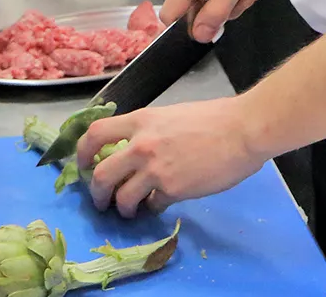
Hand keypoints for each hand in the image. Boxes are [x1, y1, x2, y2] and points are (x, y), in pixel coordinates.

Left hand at [78, 96, 265, 216]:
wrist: (242, 130)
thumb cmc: (214, 118)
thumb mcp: (171, 115)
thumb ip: (149, 130)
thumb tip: (135, 148)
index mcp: (141, 120)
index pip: (95, 133)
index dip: (82, 152)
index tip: (84, 164)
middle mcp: (141, 144)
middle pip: (101, 174)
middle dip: (96, 192)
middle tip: (100, 200)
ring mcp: (155, 169)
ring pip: (122, 198)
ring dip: (122, 208)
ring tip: (129, 211)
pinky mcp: (172, 189)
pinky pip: (152, 205)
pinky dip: (152, 208)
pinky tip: (160, 205)